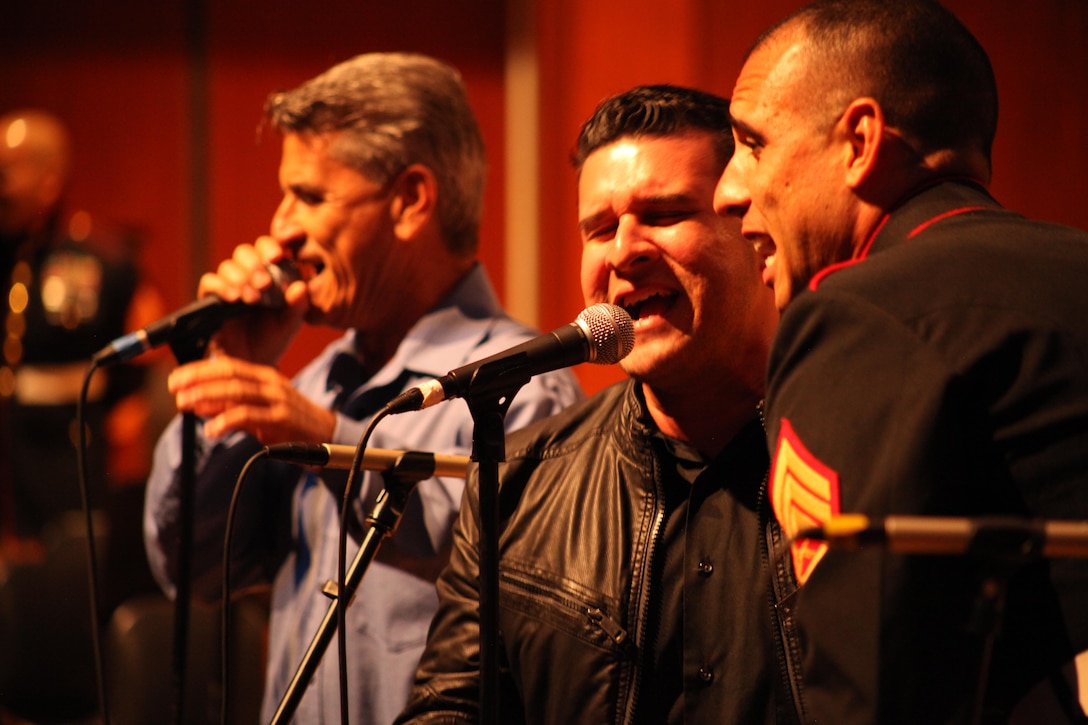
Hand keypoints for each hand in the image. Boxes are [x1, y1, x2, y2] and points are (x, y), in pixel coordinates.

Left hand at [169, 354, 335, 444]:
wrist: (327, 436)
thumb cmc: (289, 423)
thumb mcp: (258, 410)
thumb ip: (229, 407)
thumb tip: (197, 405)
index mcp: (264, 376)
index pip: (228, 366)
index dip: (200, 370)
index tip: (176, 378)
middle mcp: (271, 383)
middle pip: (229, 375)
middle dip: (198, 380)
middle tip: (174, 389)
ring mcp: (278, 399)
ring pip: (236, 392)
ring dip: (207, 397)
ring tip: (185, 404)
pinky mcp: (282, 419)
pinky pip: (249, 416)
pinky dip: (226, 421)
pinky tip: (212, 430)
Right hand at [197, 236, 308, 365]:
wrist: (252, 363)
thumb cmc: (275, 338)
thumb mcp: (291, 323)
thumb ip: (299, 305)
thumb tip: (301, 286)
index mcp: (271, 273)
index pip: (268, 248)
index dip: (271, 246)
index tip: (278, 256)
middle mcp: (249, 274)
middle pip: (244, 252)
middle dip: (255, 264)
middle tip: (265, 284)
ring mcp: (229, 285)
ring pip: (228, 266)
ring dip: (240, 277)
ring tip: (253, 299)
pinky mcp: (211, 298)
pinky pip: (209, 282)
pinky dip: (221, 287)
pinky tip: (234, 299)